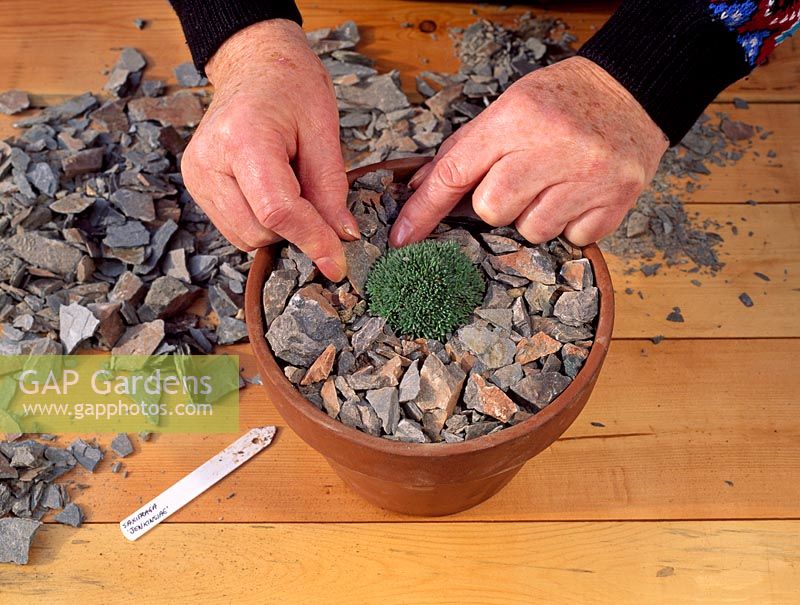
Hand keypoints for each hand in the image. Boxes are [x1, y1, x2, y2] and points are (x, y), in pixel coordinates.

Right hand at [181, 19, 358, 280]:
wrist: (254, 63)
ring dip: (277, 229)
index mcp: (243, 138)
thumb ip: (331, 189)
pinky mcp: (195, 184)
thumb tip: (342, 237)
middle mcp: (209, 160)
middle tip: (315, 199)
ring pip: (244, 237)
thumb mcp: (324, 129)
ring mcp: (197, 174)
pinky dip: (261, 222)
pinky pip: (234, 228)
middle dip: (295, 232)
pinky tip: (271, 190)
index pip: (277, 210)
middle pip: (258, 231)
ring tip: (290, 185)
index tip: (337, 264)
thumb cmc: (292, 85)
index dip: (311, 240)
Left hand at [389, 56, 668, 247]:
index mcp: (519, 118)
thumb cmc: (563, 101)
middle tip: (518, 182)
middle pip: (492, 209)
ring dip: (533, 216)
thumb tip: (420, 188)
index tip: (402, 237)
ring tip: (552, 185)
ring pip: (531, 230)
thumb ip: (465, 149)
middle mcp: (555, 147)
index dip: (423, 209)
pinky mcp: (617, 200)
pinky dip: (568, 223)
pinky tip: (578, 194)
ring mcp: (590, 176)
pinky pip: (571, 238)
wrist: (634, 91)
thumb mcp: (508, 108)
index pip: (456, 172)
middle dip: (494, 205)